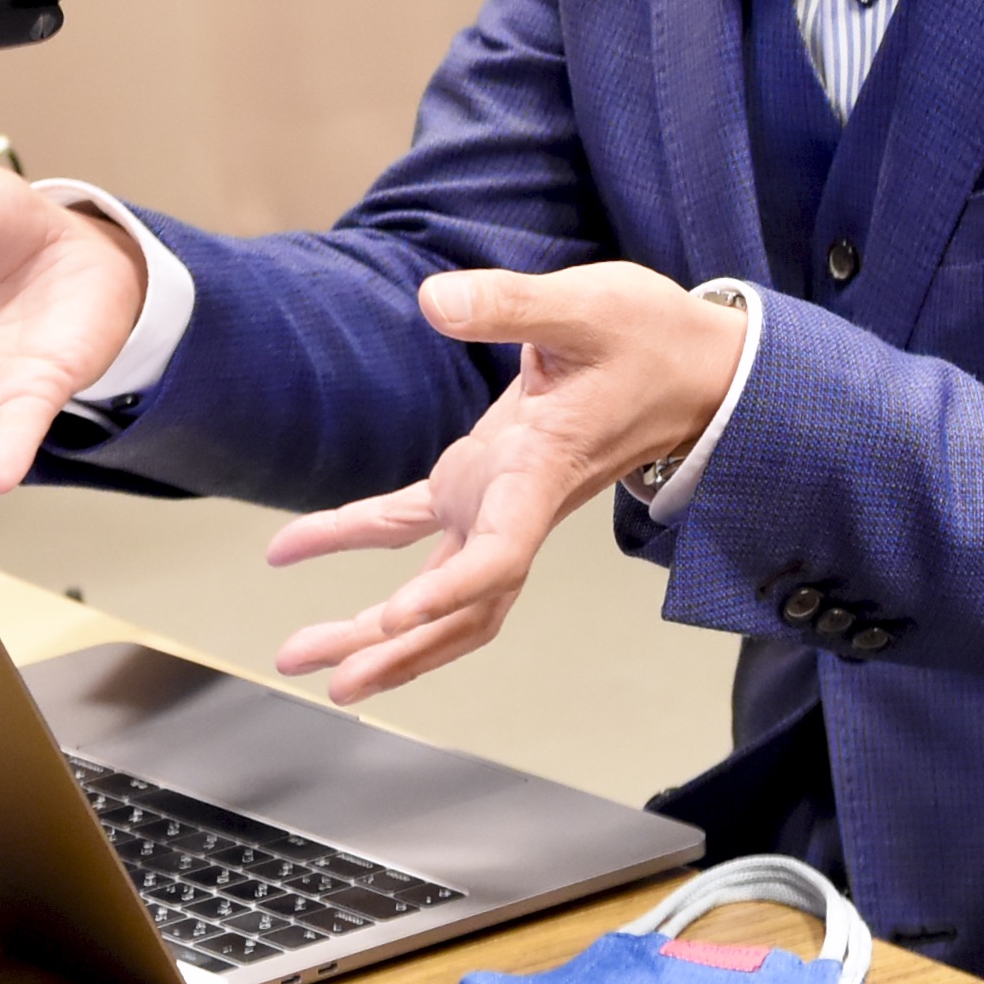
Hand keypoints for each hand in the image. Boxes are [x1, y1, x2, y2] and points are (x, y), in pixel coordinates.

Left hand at [265, 262, 743, 703]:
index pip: (500, 555)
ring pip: (437, 587)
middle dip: (399, 651)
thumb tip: (435, 301)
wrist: (690, 366)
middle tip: (335, 683)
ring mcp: (498, 500)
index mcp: (544, 475)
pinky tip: (293, 546)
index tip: (393, 616)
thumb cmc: (650, 338)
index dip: (447, 593)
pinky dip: (351, 535)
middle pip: (460, 606)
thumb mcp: (586, 306)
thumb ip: (509, 305)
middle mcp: (519, 506)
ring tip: (310, 659)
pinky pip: (408, 524)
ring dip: (379, 630)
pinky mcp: (481, 478)